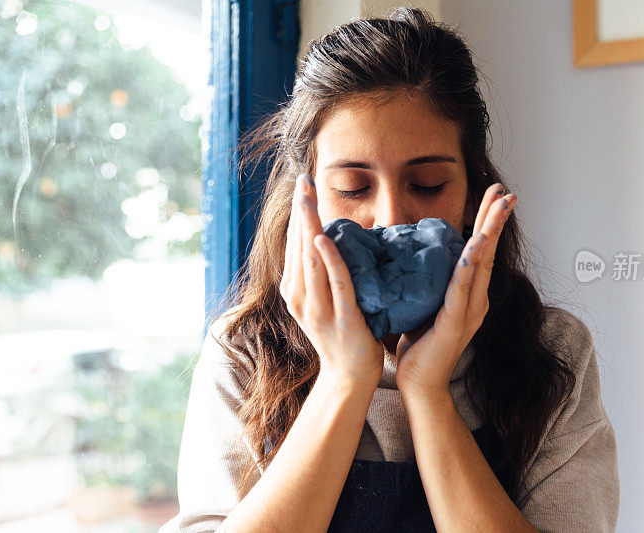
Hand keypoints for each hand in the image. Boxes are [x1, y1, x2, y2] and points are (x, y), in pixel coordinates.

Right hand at [280, 173, 384, 386]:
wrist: (349, 376)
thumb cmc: (342, 333)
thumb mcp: (323, 299)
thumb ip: (322, 272)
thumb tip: (329, 237)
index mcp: (294, 290)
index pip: (294, 244)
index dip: (297, 213)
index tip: (302, 184)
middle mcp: (298, 297)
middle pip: (297, 246)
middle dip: (300, 210)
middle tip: (303, 179)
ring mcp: (317, 309)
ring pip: (310, 260)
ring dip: (309, 226)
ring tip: (308, 197)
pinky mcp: (340, 317)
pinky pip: (335, 283)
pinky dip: (329, 260)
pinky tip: (324, 239)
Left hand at [394, 183, 516, 397]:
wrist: (421, 384)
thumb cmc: (419, 345)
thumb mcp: (423, 303)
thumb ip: (426, 281)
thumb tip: (409, 253)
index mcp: (468, 294)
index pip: (479, 251)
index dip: (486, 222)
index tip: (492, 195)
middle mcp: (476, 300)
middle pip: (487, 251)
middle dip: (496, 218)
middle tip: (506, 191)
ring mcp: (469, 312)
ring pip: (481, 264)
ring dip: (490, 233)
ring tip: (500, 207)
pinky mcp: (455, 323)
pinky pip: (461, 289)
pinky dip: (469, 265)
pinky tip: (475, 245)